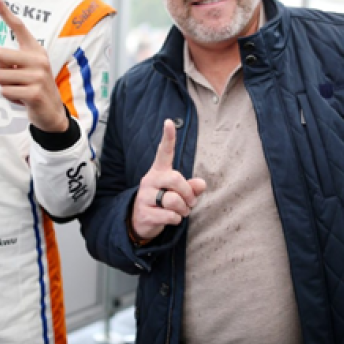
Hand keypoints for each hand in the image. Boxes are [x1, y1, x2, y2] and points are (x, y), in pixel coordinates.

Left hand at [0, 0, 68, 132]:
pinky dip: (9, 97)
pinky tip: (23, 100)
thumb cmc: (30, 88)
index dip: (4, 11)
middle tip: (15, 79)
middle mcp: (39, 58)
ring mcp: (38, 75)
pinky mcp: (34, 92)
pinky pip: (5, 91)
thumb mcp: (15, 74)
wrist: (51, 112)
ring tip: (20, 90)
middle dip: (0, 69)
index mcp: (35, 50)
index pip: (18, 27)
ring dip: (5, 86)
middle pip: (0, 54)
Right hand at [131, 119, 207, 240]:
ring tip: (182, 211)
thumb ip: (191, 187)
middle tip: (191, 202)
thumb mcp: (178, 192)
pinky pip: (169, 216)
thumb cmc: (163, 202)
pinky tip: (172, 219)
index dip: (168, 137)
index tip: (169, 122)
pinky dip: (176, 219)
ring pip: (173, 200)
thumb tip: (202, 184)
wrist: (141, 221)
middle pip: (175, 178)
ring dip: (184, 209)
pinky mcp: (145, 213)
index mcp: (159, 171)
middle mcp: (150, 180)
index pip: (163, 151)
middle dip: (188, 193)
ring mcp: (145, 197)